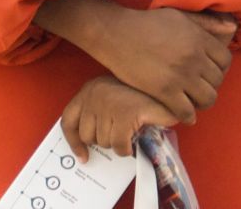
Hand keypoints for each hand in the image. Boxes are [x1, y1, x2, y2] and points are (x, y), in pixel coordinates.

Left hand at [59, 76, 177, 163]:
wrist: (172, 85)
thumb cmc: (145, 96)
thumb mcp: (114, 99)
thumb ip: (99, 114)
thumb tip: (88, 147)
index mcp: (91, 88)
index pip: (69, 120)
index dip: (73, 141)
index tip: (83, 155)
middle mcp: (96, 93)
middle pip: (87, 136)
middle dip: (106, 139)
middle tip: (123, 129)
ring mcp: (110, 103)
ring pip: (104, 142)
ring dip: (119, 142)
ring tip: (133, 127)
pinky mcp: (126, 114)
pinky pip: (119, 145)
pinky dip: (128, 147)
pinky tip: (137, 135)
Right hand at [87, 5, 235, 122]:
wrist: (119, 34)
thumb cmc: (149, 23)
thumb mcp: (182, 16)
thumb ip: (207, 23)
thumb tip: (232, 28)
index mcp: (201, 39)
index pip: (225, 60)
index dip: (220, 69)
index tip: (211, 72)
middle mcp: (195, 58)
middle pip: (217, 81)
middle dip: (211, 86)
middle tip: (200, 88)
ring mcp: (181, 76)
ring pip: (207, 98)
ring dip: (202, 102)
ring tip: (194, 101)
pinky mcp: (164, 91)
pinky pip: (186, 111)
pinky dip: (188, 116)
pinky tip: (185, 115)